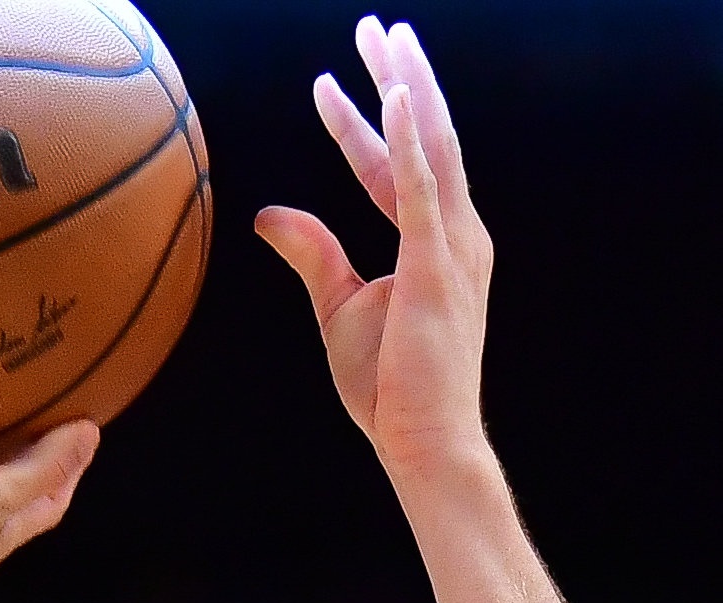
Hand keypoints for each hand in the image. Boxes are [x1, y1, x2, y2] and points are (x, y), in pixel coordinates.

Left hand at [255, 16, 492, 477]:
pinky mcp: (438, 264)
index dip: (357, 123)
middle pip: (425, 136)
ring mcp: (452, 246)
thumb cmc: (389, 388)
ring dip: (408, 84)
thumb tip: (269, 214)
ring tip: (386, 34)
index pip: (391, 167)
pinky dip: (411, 135)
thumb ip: (312, 253)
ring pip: (432, 144)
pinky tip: (395, 93)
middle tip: (376, 25)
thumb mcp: (338, 307)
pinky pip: (423, 186)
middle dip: (400, 76)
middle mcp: (454, 234)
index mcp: (431, 244)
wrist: (424, 441)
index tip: (323, 82)